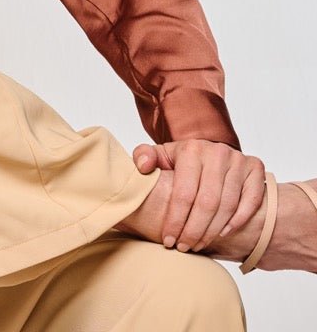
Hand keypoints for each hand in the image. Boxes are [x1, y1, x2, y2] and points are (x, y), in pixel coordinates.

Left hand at [132, 139, 265, 252]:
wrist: (210, 150)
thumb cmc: (182, 160)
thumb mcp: (161, 155)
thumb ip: (144, 156)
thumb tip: (142, 167)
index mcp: (190, 150)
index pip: (184, 193)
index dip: (176, 220)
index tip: (168, 239)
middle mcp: (217, 153)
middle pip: (207, 203)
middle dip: (193, 230)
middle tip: (183, 247)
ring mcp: (239, 160)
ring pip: (227, 205)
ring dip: (212, 230)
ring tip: (198, 244)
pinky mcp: (255, 169)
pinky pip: (251, 201)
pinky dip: (238, 220)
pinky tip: (223, 233)